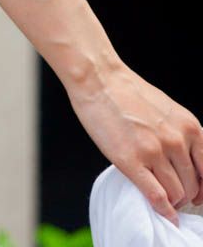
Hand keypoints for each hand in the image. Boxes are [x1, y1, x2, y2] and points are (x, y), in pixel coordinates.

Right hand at [65, 60, 202, 224]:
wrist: (98, 78)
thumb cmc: (127, 91)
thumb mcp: (168, 109)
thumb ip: (180, 135)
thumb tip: (185, 165)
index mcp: (189, 127)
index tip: (197, 196)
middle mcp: (176, 140)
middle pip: (192, 186)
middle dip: (184, 196)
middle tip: (172, 196)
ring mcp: (154, 151)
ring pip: (176, 194)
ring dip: (171, 201)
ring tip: (161, 198)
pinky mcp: (131, 160)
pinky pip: (156, 196)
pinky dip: (163, 210)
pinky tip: (162, 212)